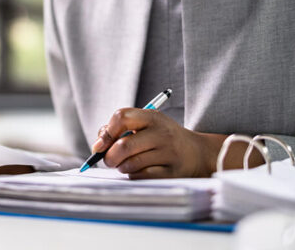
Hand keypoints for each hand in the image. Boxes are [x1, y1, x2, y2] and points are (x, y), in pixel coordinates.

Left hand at [91, 108, 264, 178]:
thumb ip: (119, 129)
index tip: (100, 145)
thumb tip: (97, 146)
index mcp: (151, 117)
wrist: (197, 152)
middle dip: (109, 157)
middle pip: (123, 146)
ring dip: (121, 167)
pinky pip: (141, 176)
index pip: (121, 117)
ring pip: (130, 164)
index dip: (106, 133)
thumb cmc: (161, 137)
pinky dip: (133, 176)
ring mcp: (168, 153)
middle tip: (109, 160)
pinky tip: (138, 172)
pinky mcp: (172, 172)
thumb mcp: (145, 124)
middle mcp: (161, 133)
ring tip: (126, 164)